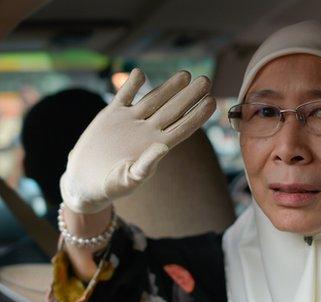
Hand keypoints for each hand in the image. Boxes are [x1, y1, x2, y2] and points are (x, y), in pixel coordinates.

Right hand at [60, 69, 215, 212]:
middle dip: (190, 95)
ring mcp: (131, 121)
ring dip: (168, 87)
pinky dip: (130, 84)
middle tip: (206, 80)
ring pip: (153, 99)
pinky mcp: (112, 115)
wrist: (86, 180)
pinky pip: (124, 96)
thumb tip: (163, 147)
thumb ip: (146, 165)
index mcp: (157, 146)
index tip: (213, 101)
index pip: (183, 127)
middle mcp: (148, 130)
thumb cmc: (111, 186)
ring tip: (185, 74)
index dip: (198, 115)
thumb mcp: (128, 179)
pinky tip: (139, 73)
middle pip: (173, 109)